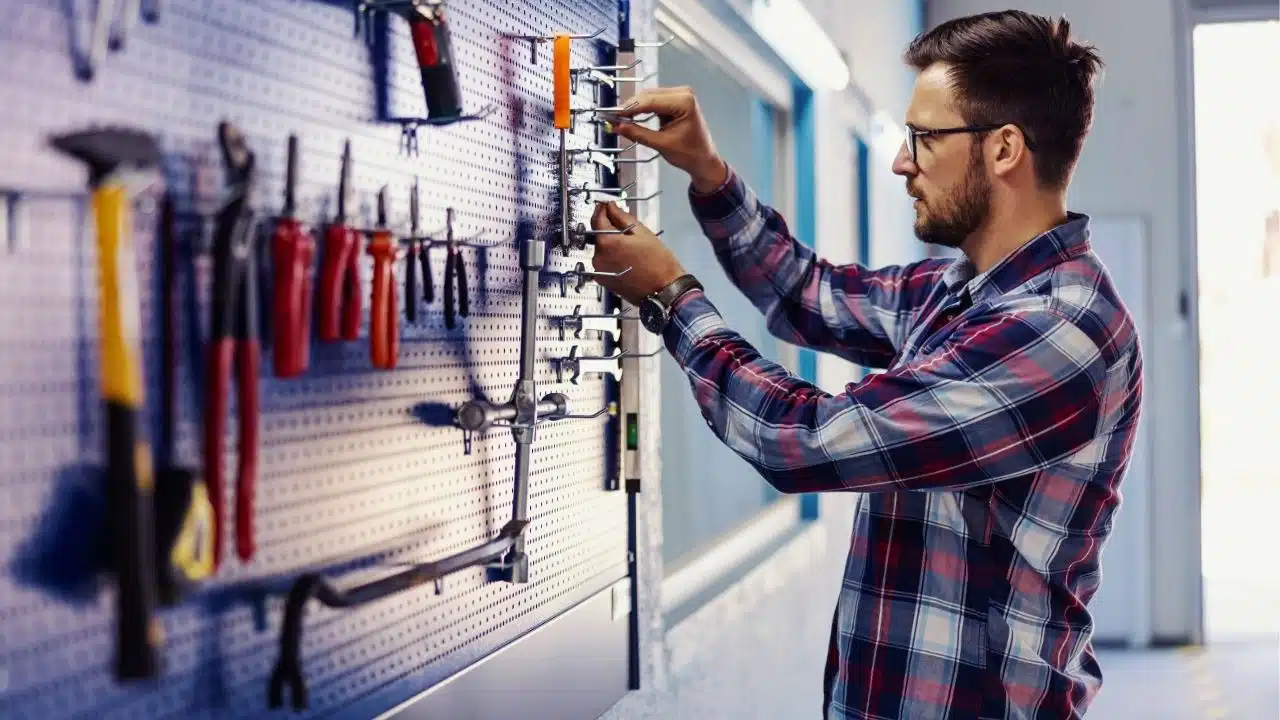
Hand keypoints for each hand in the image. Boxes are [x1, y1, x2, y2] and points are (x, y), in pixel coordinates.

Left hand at [589, 202, 686, 305]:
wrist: (664, 290)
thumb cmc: (658, 263)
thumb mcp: (642, 232)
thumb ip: (622, 217)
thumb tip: (611, 207)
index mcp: (607, 242)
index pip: (597, 218)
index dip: (602, 209)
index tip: (607, 205)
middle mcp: (598, 257)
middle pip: (598, 234)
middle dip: (609, 228)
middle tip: (626, 228)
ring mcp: (599, 270)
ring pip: (602, 249)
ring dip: (612, 244)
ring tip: (631, 247)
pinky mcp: (603, 280)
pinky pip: (604, 262)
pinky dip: (612, 257)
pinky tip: (627, 259)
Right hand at [610, 86, 728, 192]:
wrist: (704, 159)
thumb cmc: (690, 154)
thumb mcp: (661, 144)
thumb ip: (638, 134)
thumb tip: (618, 126)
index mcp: (684, 102)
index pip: (650, 101)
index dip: (629, 108)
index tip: (613, 114)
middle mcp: (683, 93)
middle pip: (648, 96)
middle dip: (630, 107)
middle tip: (613, 117)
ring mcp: (680, 95)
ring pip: (648, 97)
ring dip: (634, 107)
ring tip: (619, 118)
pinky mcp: (675, 100)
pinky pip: (653, 101)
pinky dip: (642, 109)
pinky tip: (631, 116)